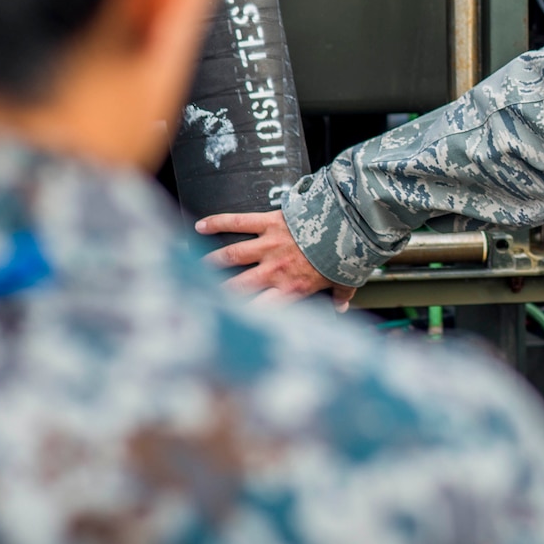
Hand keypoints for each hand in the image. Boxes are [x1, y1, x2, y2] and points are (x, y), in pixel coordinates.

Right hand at [196, 210, 353, 309]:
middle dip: (218, 294)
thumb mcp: (345, 278)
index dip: (241, 318)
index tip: (226, 322)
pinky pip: (238, 222)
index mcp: (291, 288)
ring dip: (210, 261)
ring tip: (194, 266)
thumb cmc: (347, 251)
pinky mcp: (268, 222)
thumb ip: (340, 295)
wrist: (349, 222)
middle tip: (200, 297)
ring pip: (231, 256)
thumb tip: (342, 308)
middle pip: (237, 287)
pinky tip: (200, 225)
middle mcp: (274, 270)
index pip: (258, 310)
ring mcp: (269, 246)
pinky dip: (217, 222)